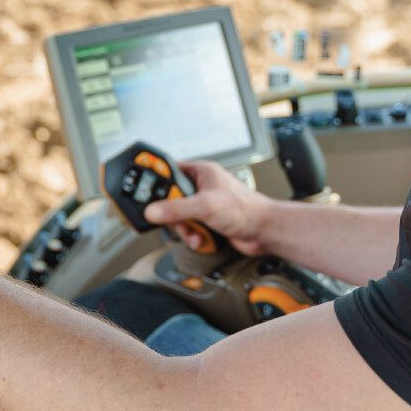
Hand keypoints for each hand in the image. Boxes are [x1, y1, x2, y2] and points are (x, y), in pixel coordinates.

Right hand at [143, 160, 272, 255]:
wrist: (264, 232)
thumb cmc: (246, 209)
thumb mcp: (205, 206)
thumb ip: (176, 209)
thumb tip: (153, 211)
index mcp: (201, 172)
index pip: (169, 172)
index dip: (157, 183)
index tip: (145, 193)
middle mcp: (202, 186)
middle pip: (171, 199)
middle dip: (174, 215)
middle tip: (177, 219)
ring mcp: (205, 205)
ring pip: (179, 216)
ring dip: (185, 228)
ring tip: (194, 232)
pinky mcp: (208, 221)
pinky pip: (189, 228)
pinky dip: (193, 236)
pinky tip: (200, 238)